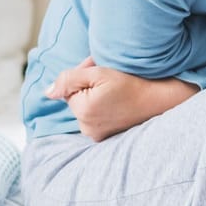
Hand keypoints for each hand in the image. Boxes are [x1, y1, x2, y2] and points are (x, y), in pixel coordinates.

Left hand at [44, 56, 200, 141]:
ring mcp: (96, 135)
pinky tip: (116, 101)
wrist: (158, 100)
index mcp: (83, 111)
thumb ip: (68, 79)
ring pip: (85, 108)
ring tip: (114, 88)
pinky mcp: (105, 137)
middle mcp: (87, 128)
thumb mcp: (98, 72)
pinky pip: (94, 118)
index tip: (99, 68)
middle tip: (108, 75)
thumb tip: (47, 92)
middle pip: (76, 99)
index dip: (82, 74)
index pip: (68, 88)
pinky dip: (101, 108)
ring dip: (94, 96)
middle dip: (87, 85)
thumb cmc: (131, 82)